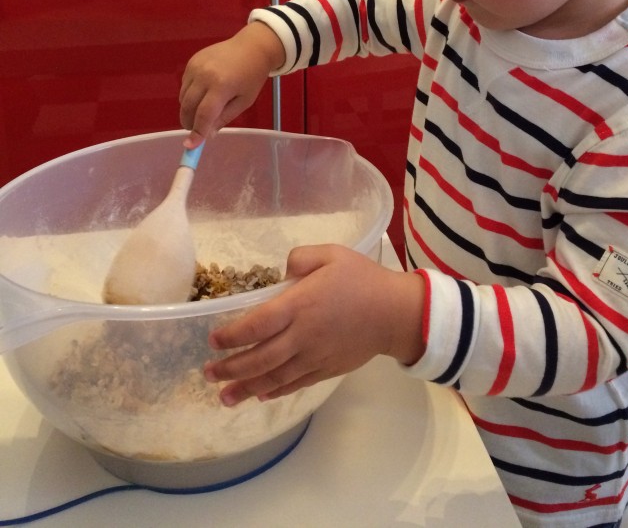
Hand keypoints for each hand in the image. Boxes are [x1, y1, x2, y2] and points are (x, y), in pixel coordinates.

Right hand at [179, 22, 284, 145]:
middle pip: (188, 106)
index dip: (196, 132)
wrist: (252, 47)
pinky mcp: (191, 61)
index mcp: (221, 86)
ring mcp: (195, 66)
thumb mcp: (244, 101)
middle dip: (189, 122)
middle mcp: (204, 75)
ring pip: (183, 97)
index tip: (191, 146)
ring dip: (188, 109)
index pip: (203, 114)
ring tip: (203, 110)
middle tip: (195, 130)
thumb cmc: (252, 76)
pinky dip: (189, 95)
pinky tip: (203, 94)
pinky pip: (184, 85)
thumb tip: (207, 135)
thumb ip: (224, 118)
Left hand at [203, 244, 425, 405]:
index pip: (257, 324)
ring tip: (224, 396)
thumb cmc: (362, 279)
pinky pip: (295, 384)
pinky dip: (274, 390)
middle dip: (230, 367)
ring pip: (273, 376)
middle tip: (207, 374)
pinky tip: (259, 394)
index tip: (213, 340)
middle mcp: (302, 335)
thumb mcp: (331, 254)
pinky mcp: (326, 369)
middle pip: (259, 356)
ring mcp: (314, 356)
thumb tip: (282, 272)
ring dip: (246, 387)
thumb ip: (301, 259)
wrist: (396, 313)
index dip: (232, 335)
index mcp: (300, 305)